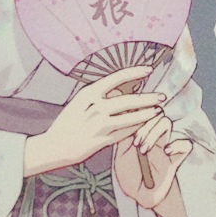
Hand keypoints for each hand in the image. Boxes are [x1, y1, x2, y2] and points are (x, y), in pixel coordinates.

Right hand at [24, 66, 162, 177]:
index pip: (115, 78)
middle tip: (161, 96)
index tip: (148, 70)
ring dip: (146, 114)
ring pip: (129, 117)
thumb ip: (98, 96)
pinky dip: (136, 128)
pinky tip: (144, 125)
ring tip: (157, 111)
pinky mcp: (102, 140)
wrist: (54, 145)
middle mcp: (94, 108)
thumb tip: (122, 89)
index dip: (134, 73)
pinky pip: (125, 132)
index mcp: (88, 94)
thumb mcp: (79, 103)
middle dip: (147, 98)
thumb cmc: (68, 123)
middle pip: (127, 100)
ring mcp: (99, 125)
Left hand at [114, 111, 190, 216]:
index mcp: (140, 132)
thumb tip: (125, 115)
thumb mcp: (121, 155)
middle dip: (143, 126)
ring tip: (144, 150)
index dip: (136, 111)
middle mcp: (153, 135)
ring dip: (154, 133)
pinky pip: (185, 144)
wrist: (139, 197)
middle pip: (153, 114)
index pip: (142, 112)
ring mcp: (165, 144)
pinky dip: (177, 144)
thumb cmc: (129, 177)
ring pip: (165, 123)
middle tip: (135, 144)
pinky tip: (166, 151)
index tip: (128, 118)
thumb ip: (124, 136)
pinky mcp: (176, 157)